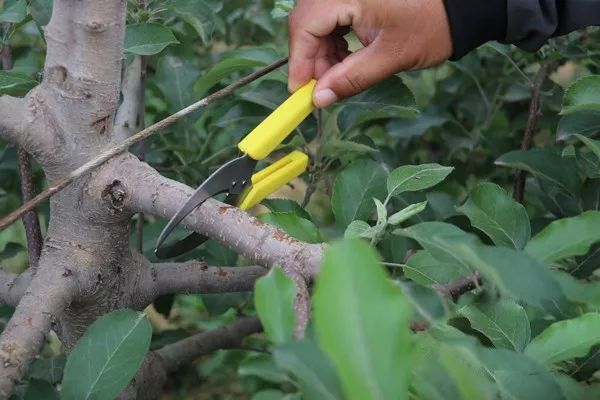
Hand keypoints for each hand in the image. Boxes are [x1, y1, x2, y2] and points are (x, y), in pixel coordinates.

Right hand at [287, 0, 452, 107]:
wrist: (459, 7)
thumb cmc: (431, 26)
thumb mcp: (390, 58)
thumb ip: (351, 78)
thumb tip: (319, 99)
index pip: (306, 26)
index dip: (299, 61)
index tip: (300, 92)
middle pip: (307, 22)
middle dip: (311, 59)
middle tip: (322, 89)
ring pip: (317, 21)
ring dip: (322, 51)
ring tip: (339, 75)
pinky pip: (330, 16)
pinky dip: (333, 40)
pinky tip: (346, 58)